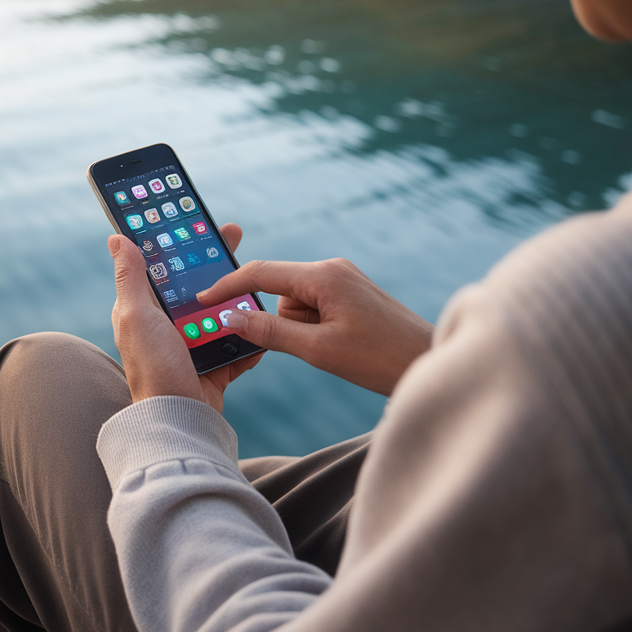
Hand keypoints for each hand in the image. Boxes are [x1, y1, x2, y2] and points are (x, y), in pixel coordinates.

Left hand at [108, 223, 262, 412]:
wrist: (180, 420)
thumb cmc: (153, 368)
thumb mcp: (137, 316)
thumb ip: (131, 278)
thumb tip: (117, 237)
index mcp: (144, 310)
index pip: (162, 267)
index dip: (178, 243)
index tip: (197, 221)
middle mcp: (166, 326)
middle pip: (196, 285)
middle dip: (216, 263)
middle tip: (235, 237)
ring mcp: (191, 345)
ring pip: (220, 311)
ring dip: (237, 301)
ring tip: (252, 283)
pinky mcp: (213, 365)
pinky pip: (236, 344)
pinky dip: (249, 337)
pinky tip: (260, 322)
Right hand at [198, 258, 432, 396]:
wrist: (430, 362)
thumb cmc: (379, 358)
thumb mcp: (318, 350)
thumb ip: (270, 332)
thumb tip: (231, 318)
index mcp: (322, 276)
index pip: (260, 274)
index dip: (227, 287)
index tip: (201, 301)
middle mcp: (332, 269)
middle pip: (279, 292)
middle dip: (282, 323)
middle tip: (311, 349)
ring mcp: (344, 280)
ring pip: (296, 305)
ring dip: (302, 331)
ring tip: (338, 352)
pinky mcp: (352, 295)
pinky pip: (314, 309)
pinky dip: (315, 330)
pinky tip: (342, 347)